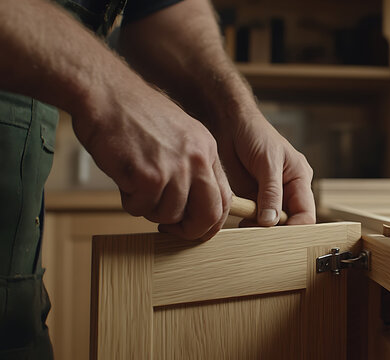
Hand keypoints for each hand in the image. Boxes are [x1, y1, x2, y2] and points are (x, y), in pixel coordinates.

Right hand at [73, 87, 231, 239]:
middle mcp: (197, 159)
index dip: (210, 222)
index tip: (194, 228)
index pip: (225, 199)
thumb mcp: (179, 135)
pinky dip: (130, 201)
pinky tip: (125, 178)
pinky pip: (142, 209)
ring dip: (149, 208)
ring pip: (169, 215)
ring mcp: (175, 168)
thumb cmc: (135, 114)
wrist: (105, 94)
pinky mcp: (149, 176)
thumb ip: (191, 167)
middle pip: (208, 215)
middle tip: (169, 228)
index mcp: (207, 150)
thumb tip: (194, 205)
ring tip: (137, 184)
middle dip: (189, 230)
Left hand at [215, 111, 314, 225]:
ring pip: (272, 223)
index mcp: (300, 179)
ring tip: (246, 227)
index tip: (279, 237)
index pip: (306, 213)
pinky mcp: (254, 198)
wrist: (230, 124)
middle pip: (290, 222)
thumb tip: (271, 221)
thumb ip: (270, 193)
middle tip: (258, 234)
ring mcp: (270, 196)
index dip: (296, 228)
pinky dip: (249, 223)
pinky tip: (241, 223)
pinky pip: (255, 218)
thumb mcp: (267, 163)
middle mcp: (288, 190)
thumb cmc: (255, 134)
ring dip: (260, 229)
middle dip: (276, 231)